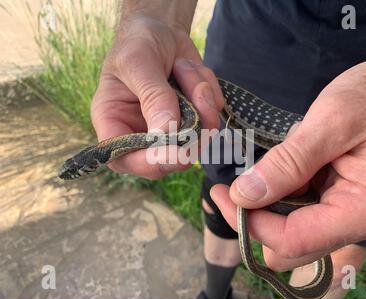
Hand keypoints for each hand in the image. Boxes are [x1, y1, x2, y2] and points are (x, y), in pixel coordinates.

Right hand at [91, 14, 223, 178]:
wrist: (161, 30)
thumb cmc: (138, 43)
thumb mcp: (138, 62)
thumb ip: (153, 96)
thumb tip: (166, 132)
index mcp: (114, 122)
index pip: (124, 159)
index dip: (151, 163)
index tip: (179, 151)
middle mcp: (141, 133)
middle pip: (170, 158)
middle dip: (192, 130)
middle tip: (200, 91)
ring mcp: (170, 130)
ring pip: (198, 139)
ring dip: (202, 102)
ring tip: (186, 68)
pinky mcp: (193, 121)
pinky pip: (212, 119)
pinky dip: (210, 92)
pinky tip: (193, 72)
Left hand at [211, 53, 365, 270]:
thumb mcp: (336, 118)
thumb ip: (291, 160)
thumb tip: (245, 195)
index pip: (294, 240)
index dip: (251, 223)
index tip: (223, 195)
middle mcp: (363, 223)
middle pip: (294, 244)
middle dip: (258, 219)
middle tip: (233, 188)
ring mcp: (356, 215)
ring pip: (298, 229)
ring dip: (272, 206)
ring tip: (261, 172)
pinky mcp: (348, 203)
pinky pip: (308, 211)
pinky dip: (287, 194)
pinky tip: (284, 169)